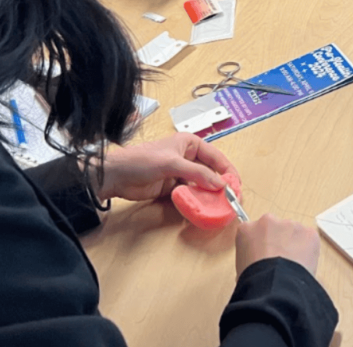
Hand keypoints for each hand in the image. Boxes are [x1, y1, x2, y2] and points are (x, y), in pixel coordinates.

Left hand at [95, 133, 237, 201]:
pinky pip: (190, 193)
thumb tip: (220, 185)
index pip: (216, 157)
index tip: (236, 185)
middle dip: (220, 184)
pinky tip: (203, 207)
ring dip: (209, 194)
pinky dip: (197, 200)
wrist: (116, 176)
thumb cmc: (142, 161)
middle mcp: (188, 157)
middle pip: (211, 172)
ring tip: (219, 205)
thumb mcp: (172, 163)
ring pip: (201, 184)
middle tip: (231, 198)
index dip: (228, 171)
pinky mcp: (173, 187)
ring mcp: (181, 173)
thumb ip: (198, 173)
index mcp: (190, 144)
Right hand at [235, 213, 320, 277]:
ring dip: (294, 245)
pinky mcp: (308, 232)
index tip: (263, 255)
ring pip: (293, 232)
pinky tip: (303, 264)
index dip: (260, 245)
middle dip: (278, 241)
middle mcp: (268, 221)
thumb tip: (259, 262)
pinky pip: (309, 239)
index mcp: (246, 229)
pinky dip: (309, 250)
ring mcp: (290, 224)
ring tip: (291, 265)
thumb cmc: (254, 280)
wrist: (274, 284)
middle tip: (279, 261)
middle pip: (275, 229)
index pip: (253, 232)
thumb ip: (249, 255)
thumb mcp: (241, 267)